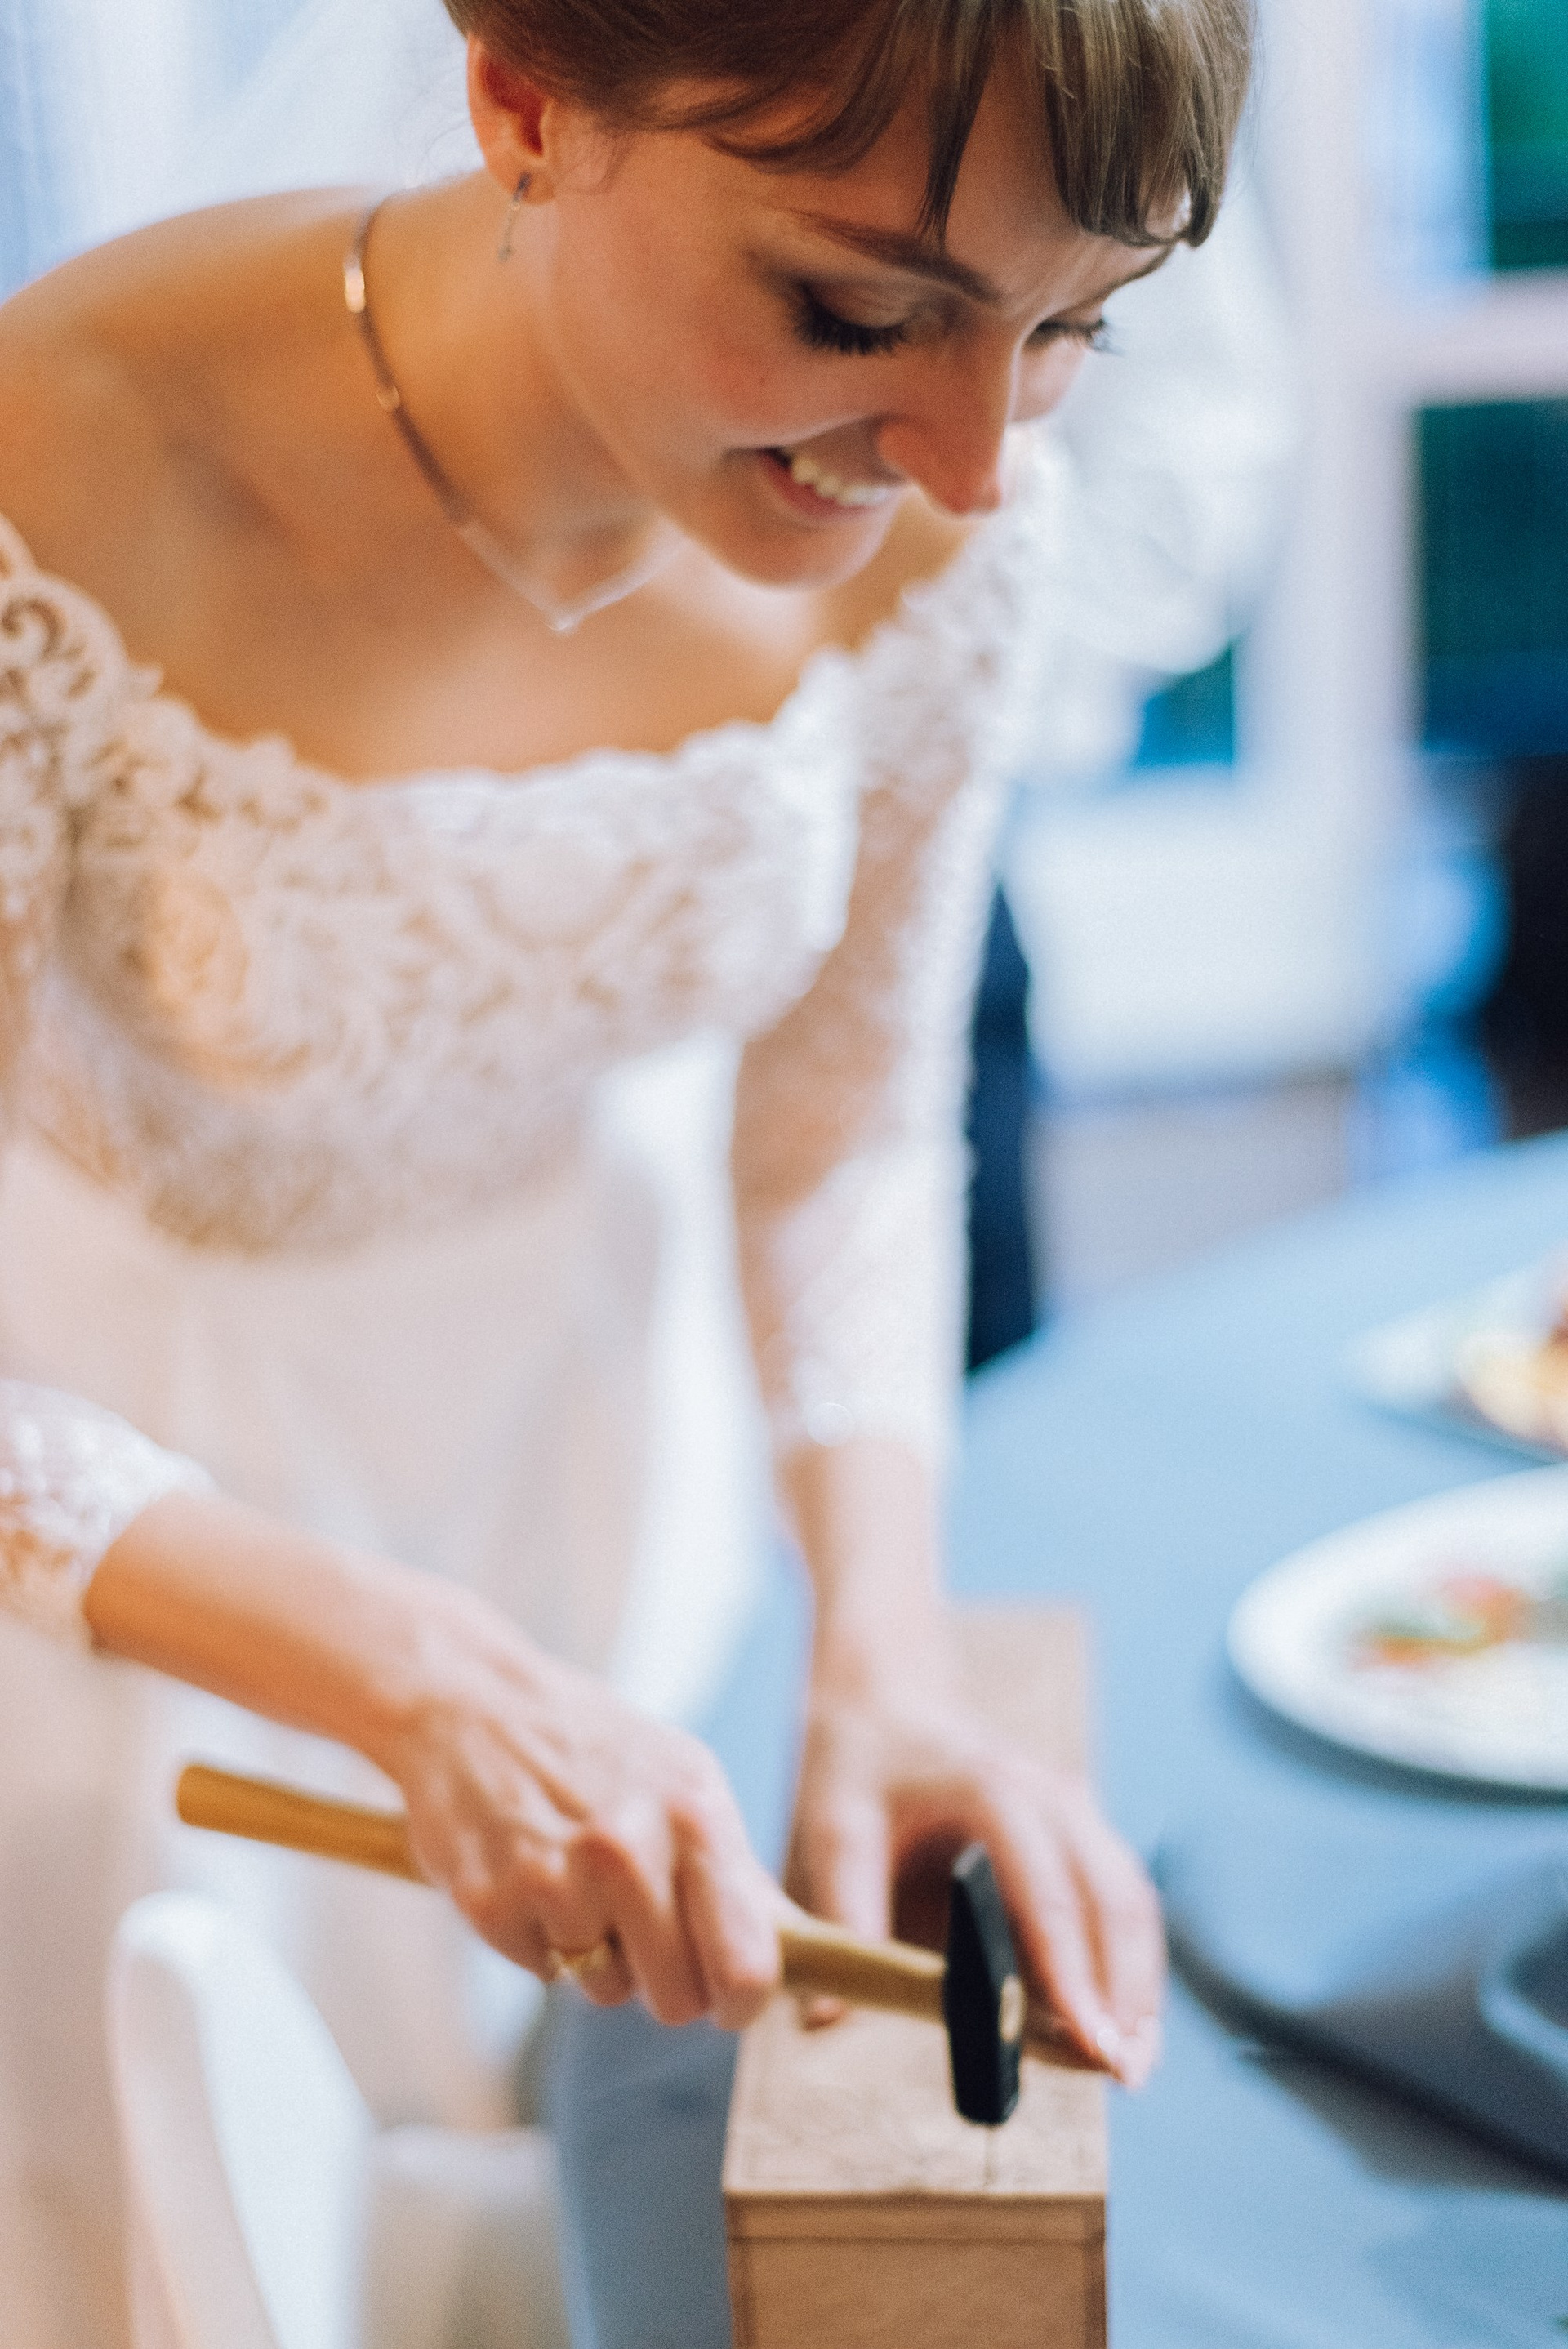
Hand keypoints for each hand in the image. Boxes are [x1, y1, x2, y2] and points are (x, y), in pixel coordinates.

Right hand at [373, 1617, 784, 2031]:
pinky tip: (528, 1873)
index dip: (741, 1999)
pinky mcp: (492, 1902)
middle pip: (678, 1999)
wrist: (469, 1703)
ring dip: (595, 1954)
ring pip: (606, 1991)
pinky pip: (543, 1972)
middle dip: (664, 1982)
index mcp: (694, 1813)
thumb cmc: (593, 1748)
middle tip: (637, 1926)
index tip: (727, 1996)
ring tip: (574, 1876)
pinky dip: (540, 1940)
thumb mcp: (683, 1779)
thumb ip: (737, 1870)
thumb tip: (808, 1954)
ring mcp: (556, 1876)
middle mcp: (629, 1846)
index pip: (747, 1964)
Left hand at [787, 1666, 1164, 2085]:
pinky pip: (1118, 1902)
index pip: (1050, 1895)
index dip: (1073, 1975)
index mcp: (996, 1792)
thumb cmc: (859, 1770)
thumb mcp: (834, 1831)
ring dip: (1139, 1982)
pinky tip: (1117, 2025)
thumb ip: (845, 1918)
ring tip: (1130, 2067)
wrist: (886, 1707)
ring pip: (1129, 1902)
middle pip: (1114, 1899)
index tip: (1090, 2045)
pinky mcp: (1076, 1839)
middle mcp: (1053, 1799)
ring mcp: (1074, 1815)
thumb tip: (830, 2019)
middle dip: (1127, 1989)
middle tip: (1124, 2075)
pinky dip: (1127, 1963)